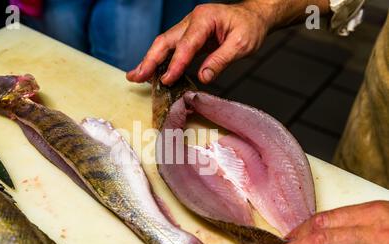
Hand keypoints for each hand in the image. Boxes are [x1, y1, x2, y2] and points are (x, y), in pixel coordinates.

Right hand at [126, 2, 273, 84]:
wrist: (254, 17)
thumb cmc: (250, 27)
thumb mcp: (242, 45)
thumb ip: (221, 60)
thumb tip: (203, 77)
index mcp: (204, 19)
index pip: (186, 44)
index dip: (175, 64)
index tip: (166, 80)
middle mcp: (192, 20)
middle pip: (165, 41)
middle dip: (149, 60)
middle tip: (136, 77)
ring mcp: (188, 27)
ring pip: (164, 44)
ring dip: (149, 61)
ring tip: (136, 76)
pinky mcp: (189, 36)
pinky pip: (171, 48)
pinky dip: (160, 60)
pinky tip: (152, 71)